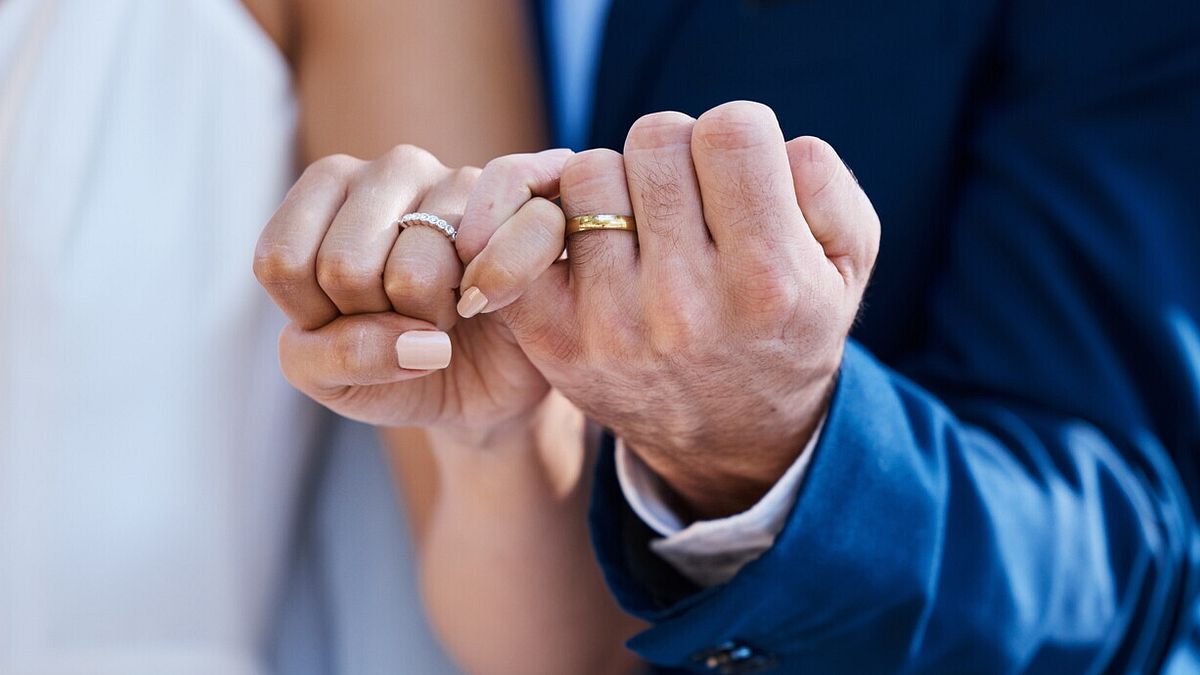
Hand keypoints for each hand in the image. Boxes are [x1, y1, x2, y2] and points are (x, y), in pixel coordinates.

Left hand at [253, 145, 573, 436]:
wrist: (478, 388)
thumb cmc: (390, 366)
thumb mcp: (329, 378)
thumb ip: (334, 358)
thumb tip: (413, 340)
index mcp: (326, 191)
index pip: (282, 259)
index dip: (312, 317)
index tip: (345, 320)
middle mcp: (389, 171)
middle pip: (343, 266)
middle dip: (373, 323)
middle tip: (401, 318)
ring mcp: (459, 182)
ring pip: (411, 274)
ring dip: (429, 322)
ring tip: (443, 311)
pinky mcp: (519, 209)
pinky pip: (481, 269)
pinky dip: (480, 311)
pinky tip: (485, 303)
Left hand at [459, 102, 879, 517]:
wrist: (730, 439)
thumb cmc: (788, 328)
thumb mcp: (846, 266)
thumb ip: (827, 186)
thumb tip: (775, 143)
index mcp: (767, 279)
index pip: (730, 131)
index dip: (738, 136)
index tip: (740, 173)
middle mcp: (684, 304)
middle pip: (654, 138)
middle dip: (677, 155)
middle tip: (690, 199)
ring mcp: (609, 323)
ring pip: (588, 172)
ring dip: (618, 184)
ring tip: (645, 227)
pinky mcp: (552, 336)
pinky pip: (519, 232)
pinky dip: (539, 215)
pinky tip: (578, 235)